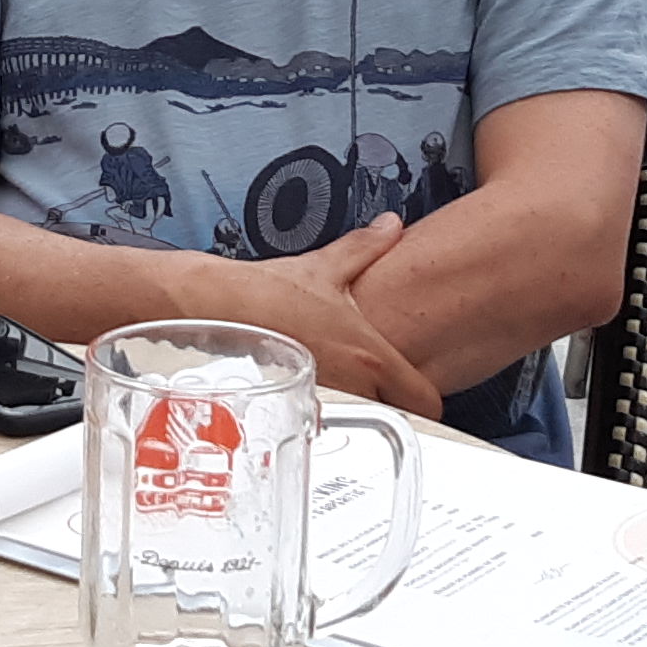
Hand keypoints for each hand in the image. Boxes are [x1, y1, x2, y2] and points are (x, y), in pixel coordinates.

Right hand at [180, 217, 442, 415]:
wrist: (215, 310)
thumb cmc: (266, 292)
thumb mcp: (324, 267)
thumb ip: (365, 247)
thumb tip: (391, 225)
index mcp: (370, 355)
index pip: (426, 400)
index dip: (431, 395)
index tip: (423, 383)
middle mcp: (353, 387)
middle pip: (400, 419)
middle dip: (399, 405)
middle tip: (391, 384)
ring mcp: (326, 404)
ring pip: (362, 421)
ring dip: (363, 407)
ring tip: (353, 383)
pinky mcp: (296, 410)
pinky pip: (328, 421)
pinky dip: (330, 410)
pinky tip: (322, 387)